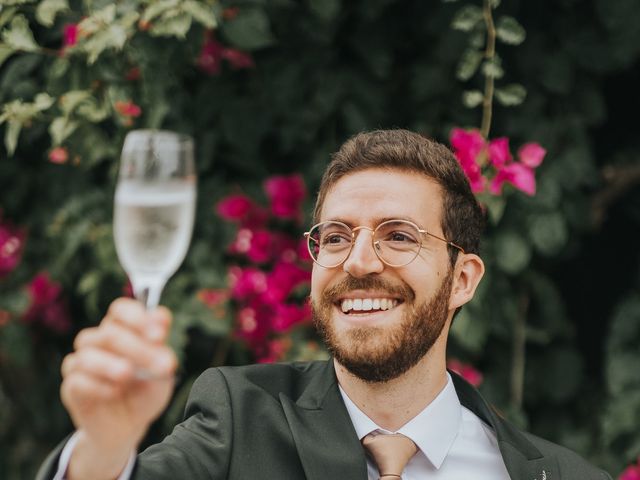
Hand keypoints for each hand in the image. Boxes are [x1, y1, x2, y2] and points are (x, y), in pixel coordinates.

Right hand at [60, 298, 177, 478]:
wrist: (129, 428)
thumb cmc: (145, 392)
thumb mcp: (161, 372)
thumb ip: (160, 347)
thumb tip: (161, 319)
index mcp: (122, 330)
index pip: (121, 309)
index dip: (138, 317)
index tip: (159, 335)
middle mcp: (99, 341)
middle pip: (108, 333)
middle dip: (137, 348)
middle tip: (160, 365)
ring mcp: (81, 363)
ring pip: (86, 354)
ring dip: (110, 364)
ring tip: (128, 374)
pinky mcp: (72, 387)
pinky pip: (77, 381)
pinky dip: (97, 385)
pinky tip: (115, 392)